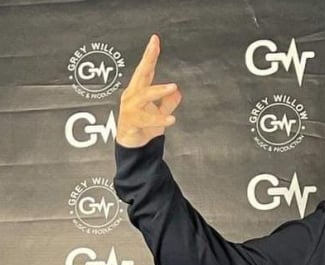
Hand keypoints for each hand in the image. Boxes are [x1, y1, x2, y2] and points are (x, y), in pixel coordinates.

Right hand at [116, 33, 181, 147]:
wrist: (131, 147)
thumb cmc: (141, 128)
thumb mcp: (158, 114)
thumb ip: (167, 103)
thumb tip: (178, 93)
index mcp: (138, 91)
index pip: (145, 69)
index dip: (150, 54)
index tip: (155, 40)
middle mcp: (132, 96)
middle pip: (140, 74)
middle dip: (147, 59)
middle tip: (155, 46)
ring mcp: (130, 108)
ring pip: (144, 96)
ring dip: (158, 90)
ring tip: (173, 87)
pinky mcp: (131, 122)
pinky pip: (146, 119)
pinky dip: (159, 119)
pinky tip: (171, 120)